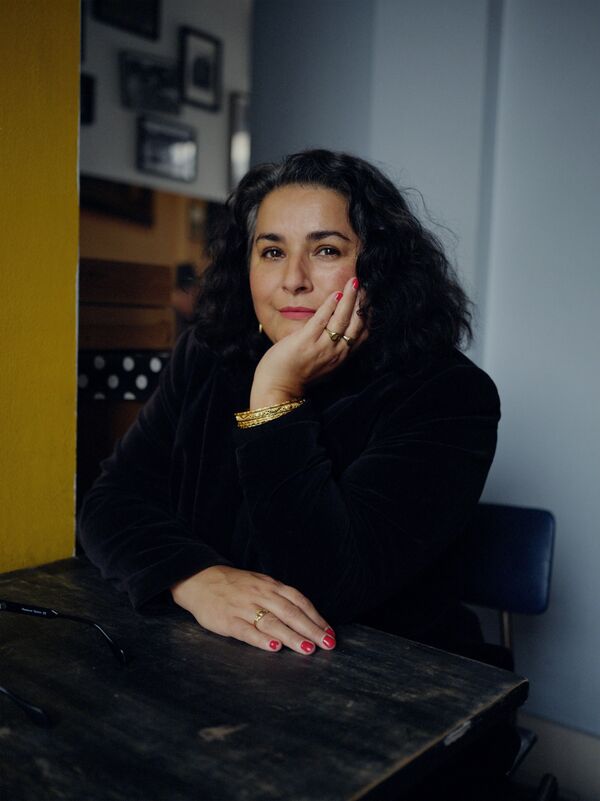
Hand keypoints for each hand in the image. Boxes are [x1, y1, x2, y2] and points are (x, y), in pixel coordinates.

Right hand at [171, 566, 335, 654]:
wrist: (199, 579)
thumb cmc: (235, 585)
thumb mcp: (260, 583)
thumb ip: (279, 597)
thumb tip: (305, 616)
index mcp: (270, 586)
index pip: (299, 601)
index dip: (316, 617)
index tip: (330, 633)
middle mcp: (260, 595)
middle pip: (290, 612)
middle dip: (311, 629)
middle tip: (327, 644)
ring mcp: (244, 607)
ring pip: (272, 622)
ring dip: (291, 636)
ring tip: (307, 649)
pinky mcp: (227, 620)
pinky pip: (246, 631)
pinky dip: (261, 640)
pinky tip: (274, 648)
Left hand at [250, 275, 366, 407]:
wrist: (278, 389)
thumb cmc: (296, 375)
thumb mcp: (321, 362)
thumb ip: (329, 346)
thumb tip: (332, 327)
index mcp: (340, 357)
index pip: (362, 334)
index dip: (367, 315)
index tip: (369, 299)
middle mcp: (336, 353)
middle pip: (356, 324)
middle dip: (362, 302)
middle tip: (364, 285)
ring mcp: (322, 348)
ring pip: (342, 319)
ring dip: (350, 298)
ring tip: (354, 282)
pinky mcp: (306, 342)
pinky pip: (322, 320)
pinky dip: (330, 305)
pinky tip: (335, 293)